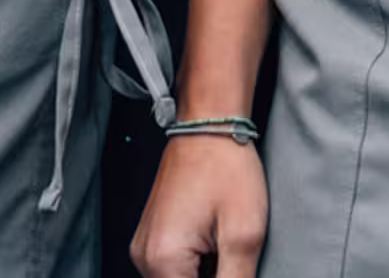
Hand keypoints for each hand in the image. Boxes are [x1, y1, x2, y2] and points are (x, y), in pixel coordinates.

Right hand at [133, 134, 267, 277]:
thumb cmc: (227, 170)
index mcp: (164, 261)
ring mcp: (145, 249)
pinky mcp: (152, 240)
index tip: (235, 271)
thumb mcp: (244, 235)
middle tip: (234, 258)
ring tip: (228, 252)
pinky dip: (197, 269)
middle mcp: (145, 259)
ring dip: (207, 276)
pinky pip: (173, 271)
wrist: (209, 126)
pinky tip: (218, 250)